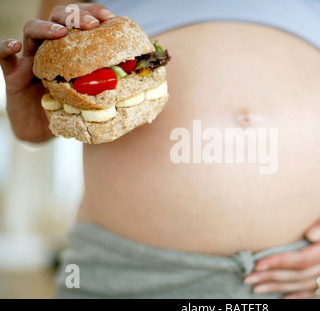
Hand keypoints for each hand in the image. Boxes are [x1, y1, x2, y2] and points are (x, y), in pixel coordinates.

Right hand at [0, 3, 114, 141]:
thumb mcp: (94, 97)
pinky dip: (6, 47)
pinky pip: (4, 56)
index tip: (111, 19)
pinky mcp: (13, 74)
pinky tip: (15, 46)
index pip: (82, 23)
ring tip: (61, 32)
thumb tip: (146, 92)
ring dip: (47, 27)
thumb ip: (113, 90)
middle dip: (75, 16)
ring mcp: (31, 58)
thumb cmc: (70, 110)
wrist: (43, 129)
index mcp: (72, 50)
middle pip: (58, 18)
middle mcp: (52, 48)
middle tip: (92, 26)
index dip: (95, 15)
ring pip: (32, 30)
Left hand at [244, 192, 319, 297]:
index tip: (258, 264)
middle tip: (249, 279)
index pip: (302, 260)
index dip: (279, 263)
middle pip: (300, 276)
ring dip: (280, 288)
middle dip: (272, 277)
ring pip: (306, 285)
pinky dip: (301, 297)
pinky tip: (286, 300)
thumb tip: (310, 234)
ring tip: (258, 289)